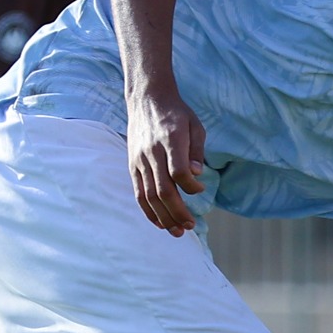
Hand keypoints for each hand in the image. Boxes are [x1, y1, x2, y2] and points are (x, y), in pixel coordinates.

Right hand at [127, 88, 208, 234]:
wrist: (147, 100)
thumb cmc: (177, 114)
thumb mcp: (195, 126)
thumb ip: (197, 151)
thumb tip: (197, 176)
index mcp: (170, 140)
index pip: (178, 171)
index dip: (191, 187)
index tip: (200, 190)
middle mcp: (152, 152)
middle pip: (163, 189)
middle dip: (177, 212)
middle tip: (190, 226)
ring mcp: (139, 160)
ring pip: (149, 195)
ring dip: (163, 216)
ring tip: (177, 231)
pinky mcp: (132, 165)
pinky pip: (139, 192)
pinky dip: (148, 210)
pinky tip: (160, 222)